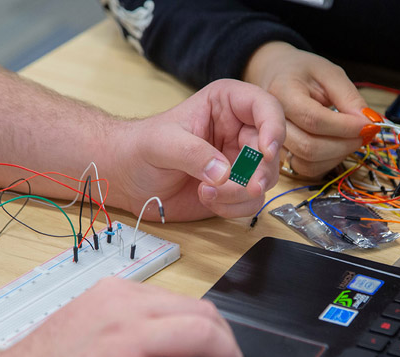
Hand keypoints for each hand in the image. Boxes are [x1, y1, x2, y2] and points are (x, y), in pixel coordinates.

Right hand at [0, 277, 263, 356]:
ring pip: (201, 336)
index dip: (209, 323)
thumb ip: (125, 320)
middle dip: (226, 337)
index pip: (180, 299)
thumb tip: (167, 334)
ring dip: (230, 356)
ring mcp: (123, 343)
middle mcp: (121, 309)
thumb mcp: (85, 323)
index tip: (218, 339)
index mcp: (112, 292)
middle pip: (199, 313)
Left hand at [111, 79, 284, 220]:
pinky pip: (250, 202)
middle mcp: (239, 131)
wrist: (125, 177)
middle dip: (259, 172)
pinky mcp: (234, 189)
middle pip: (271, 150)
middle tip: (247, 186)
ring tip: (206, 192)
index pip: (265, 107)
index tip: (266, 150)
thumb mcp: (162, 142)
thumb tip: (223, 173)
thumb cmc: (139, 147)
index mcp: (226, 105)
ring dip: (240, 193)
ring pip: (264, 179)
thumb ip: (192, 153)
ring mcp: (238, 162)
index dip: (273, 127)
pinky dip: (233, 207)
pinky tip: (207, 199)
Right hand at [243, 42, 370, 178]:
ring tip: (351, 137)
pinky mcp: (281, 156)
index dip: (345, 126)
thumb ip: (348, 97)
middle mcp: (271, 122)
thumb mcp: (328, 73)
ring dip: (338, 155)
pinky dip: (328, 163)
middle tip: (365, 133)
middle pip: (310, 147)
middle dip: (345, 144)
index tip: (368, 124)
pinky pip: (306, 170)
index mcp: (281, 93)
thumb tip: (368, 122)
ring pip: (308, 163)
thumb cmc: (301, 72)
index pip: (314, 119)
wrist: (275, 76)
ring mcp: (273, 142)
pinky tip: (337, 146)